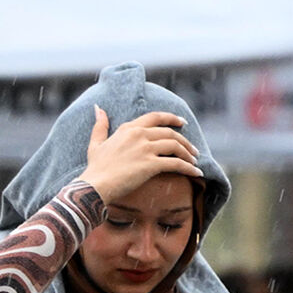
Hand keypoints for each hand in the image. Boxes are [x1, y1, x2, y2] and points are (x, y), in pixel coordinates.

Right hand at [83, 107, 199, 204]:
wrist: (95, 185)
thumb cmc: (96, 167)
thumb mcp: (96, 142)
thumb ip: (100, 125)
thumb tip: (98, 108)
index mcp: (129, 128)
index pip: (155, 117)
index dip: (172, 118)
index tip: (183, 123)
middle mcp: (139, 135)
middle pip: (170, 132)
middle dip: (185, 141)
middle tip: (194, 150)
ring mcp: (145, 149)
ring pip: (175, 146)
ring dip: (188, 154)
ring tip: (194, 162)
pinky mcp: (151, 164)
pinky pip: (176, 164)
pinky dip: (189, 168)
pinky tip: (196, 173)